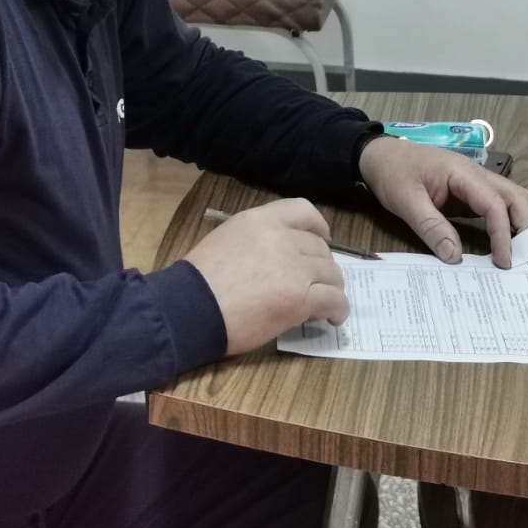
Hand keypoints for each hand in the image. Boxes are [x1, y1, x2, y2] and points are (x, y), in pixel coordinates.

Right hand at [183, 198, 348, 356]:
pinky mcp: (299, 298)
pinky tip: (333, 317)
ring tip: (326, 302)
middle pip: (320, 248)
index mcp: (260, 220)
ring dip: (331, 288)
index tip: (323, 237)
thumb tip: (280, 254)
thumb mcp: (226, 239)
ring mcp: (293, 268)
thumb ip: (257, 239)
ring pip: (331, 273)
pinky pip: (333, 299)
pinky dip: (338, 309)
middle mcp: (281, 238)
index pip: (303, 210)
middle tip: (314, 282)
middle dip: (322, 266)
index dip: (318, 226)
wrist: (190, 309)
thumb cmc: (200, 281)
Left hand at [358, 137, 527, 267]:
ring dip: (525, 222)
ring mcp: (475, 183)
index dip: (502, 233)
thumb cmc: (391, 172)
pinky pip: (498, 206)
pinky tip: (511, 243)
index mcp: (462, 172)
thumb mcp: (405, 201)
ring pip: (513, 198)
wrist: (379, 155)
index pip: (494, 203)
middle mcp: (476, 174)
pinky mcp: (470, 193)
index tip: (503, 261)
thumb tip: (456, 257)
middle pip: (516, 196)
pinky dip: (510, 222)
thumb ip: (431, 227)